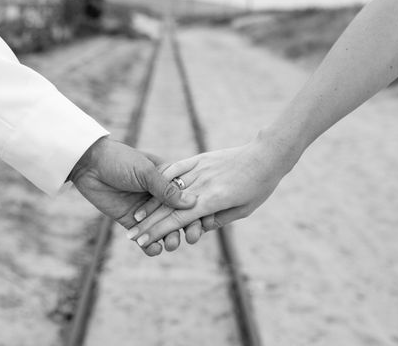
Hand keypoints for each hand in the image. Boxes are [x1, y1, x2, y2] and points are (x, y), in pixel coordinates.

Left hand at [69, 137, 196, 255]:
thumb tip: (192, 203)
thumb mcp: (145, 171)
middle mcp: (160, 196)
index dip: (199, 211)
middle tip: (193, 237)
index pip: (189, 197)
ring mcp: (146, 210)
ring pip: (164, 229)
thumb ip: (166, 189)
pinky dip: (151, 246)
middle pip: (180, 217)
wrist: (89, 164)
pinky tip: (154, 249)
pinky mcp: (130, 221)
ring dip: (171, 239)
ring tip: (172, 244)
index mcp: (169, 179)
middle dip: (189, 228)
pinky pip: (145, 238)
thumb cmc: (120, 160)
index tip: (208, 222)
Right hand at [126, 131, 299, 249]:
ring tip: (135, 218)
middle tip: (131, 237)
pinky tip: (149, 188)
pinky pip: (176, 168)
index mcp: (213, 200)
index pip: (177, 220)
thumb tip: (199, 228)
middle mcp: (202, 185)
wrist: (266, 156)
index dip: (158, 232)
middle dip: (147, 224)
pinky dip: (162, 179)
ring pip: (168, 189)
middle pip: (168, 208)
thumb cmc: (259, 187)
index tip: (142, 242)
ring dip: (150, 205)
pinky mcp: (199, 158)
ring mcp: (199, 170)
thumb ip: (217, 219)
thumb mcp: (241, 210)